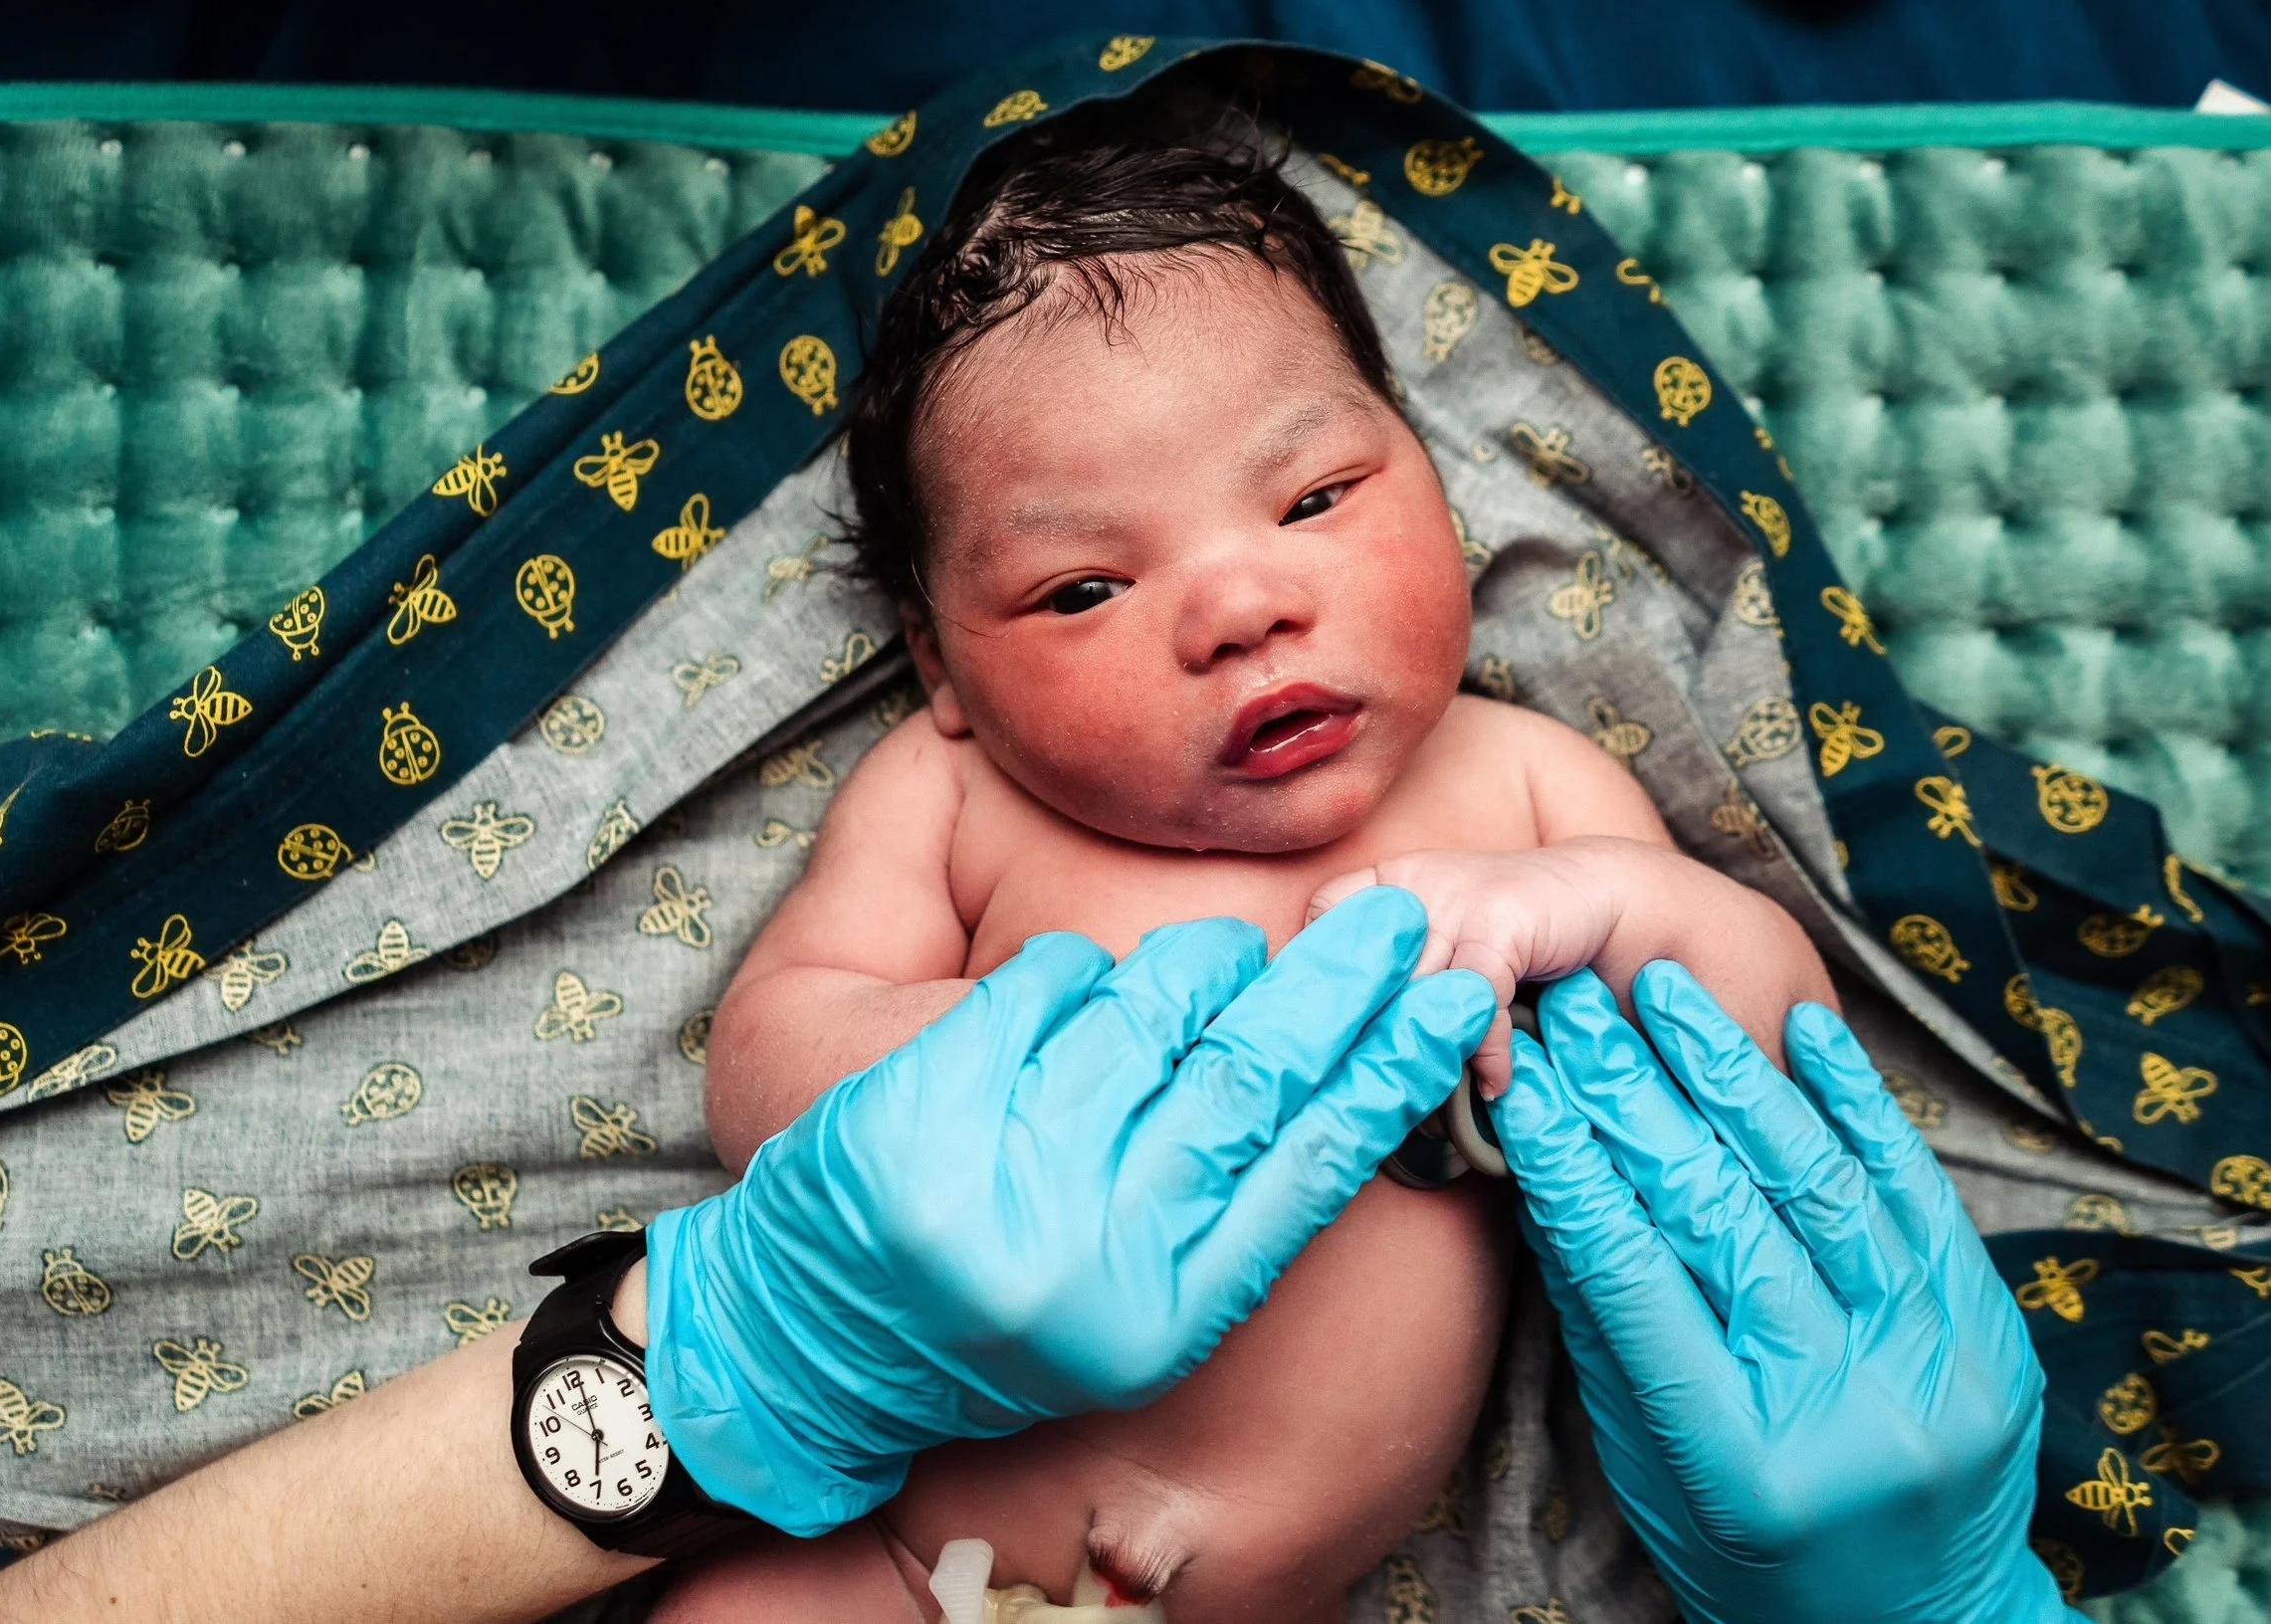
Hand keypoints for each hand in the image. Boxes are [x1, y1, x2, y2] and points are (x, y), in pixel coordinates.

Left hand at [645, 888, 1494, 1534]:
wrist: (816, 1352)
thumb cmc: (1000, 1317)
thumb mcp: (1139, 1309)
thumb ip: (1230, 1207)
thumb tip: (1341, 1076)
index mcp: (1164, 1313)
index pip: (1310, 1170)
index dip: (1393, 1073)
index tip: (1456, 1000)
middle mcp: (1091, 1258)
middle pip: (1247, 1081)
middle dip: (1332, 987)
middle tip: (1393, 919)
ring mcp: (999, 1182)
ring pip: (1144, 1014)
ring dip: (1194, 967)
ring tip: (1219, 957)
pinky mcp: (917, 1115)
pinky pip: (1037, 989)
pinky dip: (1071, 969)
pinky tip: (1083, 981)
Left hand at [1312, 840, 1626, 1090]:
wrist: (1600, 896)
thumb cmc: (1514, 936)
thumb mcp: (1441, 943)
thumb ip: (1401, 981)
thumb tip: (1353, 1056)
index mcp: (1388, 885)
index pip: (1324, 922)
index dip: (1316, 978)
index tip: (1321, 1034)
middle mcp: (1411, 887)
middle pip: (1364, 974)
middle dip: (1369, 1038)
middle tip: (1371, 1096)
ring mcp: (1453, 899)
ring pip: (1413, 991)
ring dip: (1424, 1055)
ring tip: (1431, 1106)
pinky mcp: (1498, 922)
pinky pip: (1475, 999)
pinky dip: (1487, 1052)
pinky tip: (1495, 1084)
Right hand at [1494, 962, 2066, 1623]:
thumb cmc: (1749, 1552)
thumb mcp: (1650, 1459)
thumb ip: (1607, 1322)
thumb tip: (1549, 1170)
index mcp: (1737, 1456)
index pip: (1631, 1275)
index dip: (1567, 1165)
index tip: (1517, 1081)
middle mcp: (1844, 1406)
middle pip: (1719, 1213)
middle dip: (1634, 1096)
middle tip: (1577, 1012)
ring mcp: (1932, 1364)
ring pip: (1817, 1182)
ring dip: (1731, 1072)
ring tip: (1665, 991)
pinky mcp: (1988, 1331)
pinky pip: (1914, 1192)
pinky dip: (1854, 1102)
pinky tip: (1799, 1030)